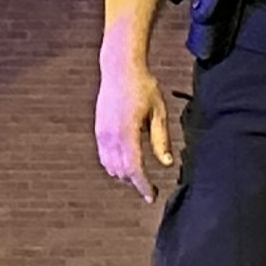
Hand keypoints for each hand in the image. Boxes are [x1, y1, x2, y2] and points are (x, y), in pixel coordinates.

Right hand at [98, 50, 179, 200]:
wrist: (120, 69)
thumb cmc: (143, 87)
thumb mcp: (159, 112)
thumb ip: (161, 139)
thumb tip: (167, 164)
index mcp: (127, 131)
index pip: (134, 168)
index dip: (143, 185)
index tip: (151, 196)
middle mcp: (110, 135)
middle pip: (121, 171)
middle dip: (136, 182)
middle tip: (151, 187)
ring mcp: (101, 133)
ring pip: (110, 167)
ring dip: (125, 175)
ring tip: (140, 176)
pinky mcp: (98, 130)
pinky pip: (104, 156)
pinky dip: (115, 165)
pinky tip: (127, 163)